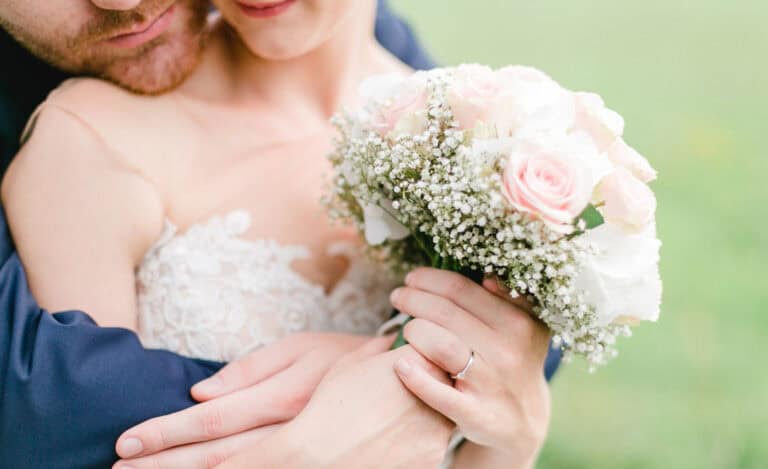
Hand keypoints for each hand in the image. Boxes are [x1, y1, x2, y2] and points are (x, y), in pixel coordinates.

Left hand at [113, 332, 372, 467]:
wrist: (414, 391)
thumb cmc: (357, 361)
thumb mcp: (304, 348)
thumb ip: (251, 371)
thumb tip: (202, 394)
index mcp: (285, 402)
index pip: (212, 425)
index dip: (166, 434)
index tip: (126, 442)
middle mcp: (291, 439)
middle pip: (215, 460)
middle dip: (164, 466)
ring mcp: (305, 463)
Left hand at [389, 267, 551, 465]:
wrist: (522, 419)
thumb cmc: (514, 359)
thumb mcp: (527, 325)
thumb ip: (510, 297)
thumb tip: (487, 278)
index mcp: (517, 321)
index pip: (460, 288)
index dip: (429, 279)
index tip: (412, 278)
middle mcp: (507, 350)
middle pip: (444, 313)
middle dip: (412, 299)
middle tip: (398, 297)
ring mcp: (491, 383)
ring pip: (440, 346)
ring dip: (414, 331)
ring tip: (405, 329)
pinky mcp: (476, 414)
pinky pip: (440, 394)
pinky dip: (416, 378)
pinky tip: (400, 365)